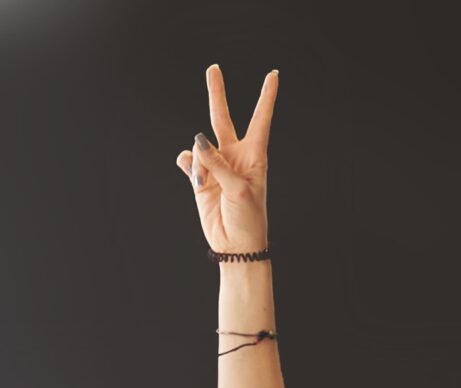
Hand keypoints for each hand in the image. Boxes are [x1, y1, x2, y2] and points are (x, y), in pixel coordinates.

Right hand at [173, 65, 276, 253]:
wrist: (235, 246)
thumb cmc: (248, 219)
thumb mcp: (239, 190)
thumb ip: (218, 163)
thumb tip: (197, 140)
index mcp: (254, 156)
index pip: (260, 119)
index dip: (267, 97)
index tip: (273, 75)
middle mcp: (234, 156)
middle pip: (223, 118)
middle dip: (217, 94)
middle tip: (213, 69)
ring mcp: (216, 166)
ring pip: (201, 144)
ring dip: (200, 159)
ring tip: (206, 180)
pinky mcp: (200, 179)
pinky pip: (188, 162)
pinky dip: (187, 165)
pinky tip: (192, 173)